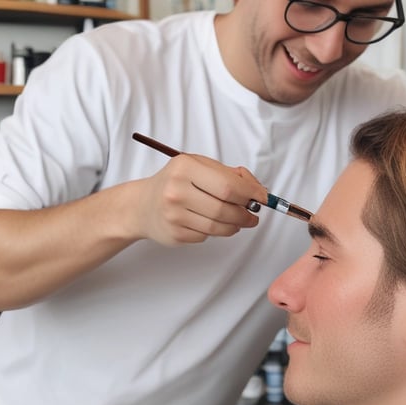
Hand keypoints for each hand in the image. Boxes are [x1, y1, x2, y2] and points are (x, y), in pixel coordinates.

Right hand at [134, 153, 268, 244]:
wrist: (142, 205)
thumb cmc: (176, 182)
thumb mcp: (198, 167)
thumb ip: (228, 174)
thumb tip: (258, 190)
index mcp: (185, 167)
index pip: (228, 185)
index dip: (251, 194)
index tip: (263, 198)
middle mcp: (176, 190)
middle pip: (225, 208)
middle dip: (245, 214)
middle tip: (252, 215)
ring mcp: (173, 215)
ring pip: (218, 227)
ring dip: (235, 226)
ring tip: (239, 221)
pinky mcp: (174, 234)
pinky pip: (206, 236)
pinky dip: (215, 231)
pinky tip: (210, 223)